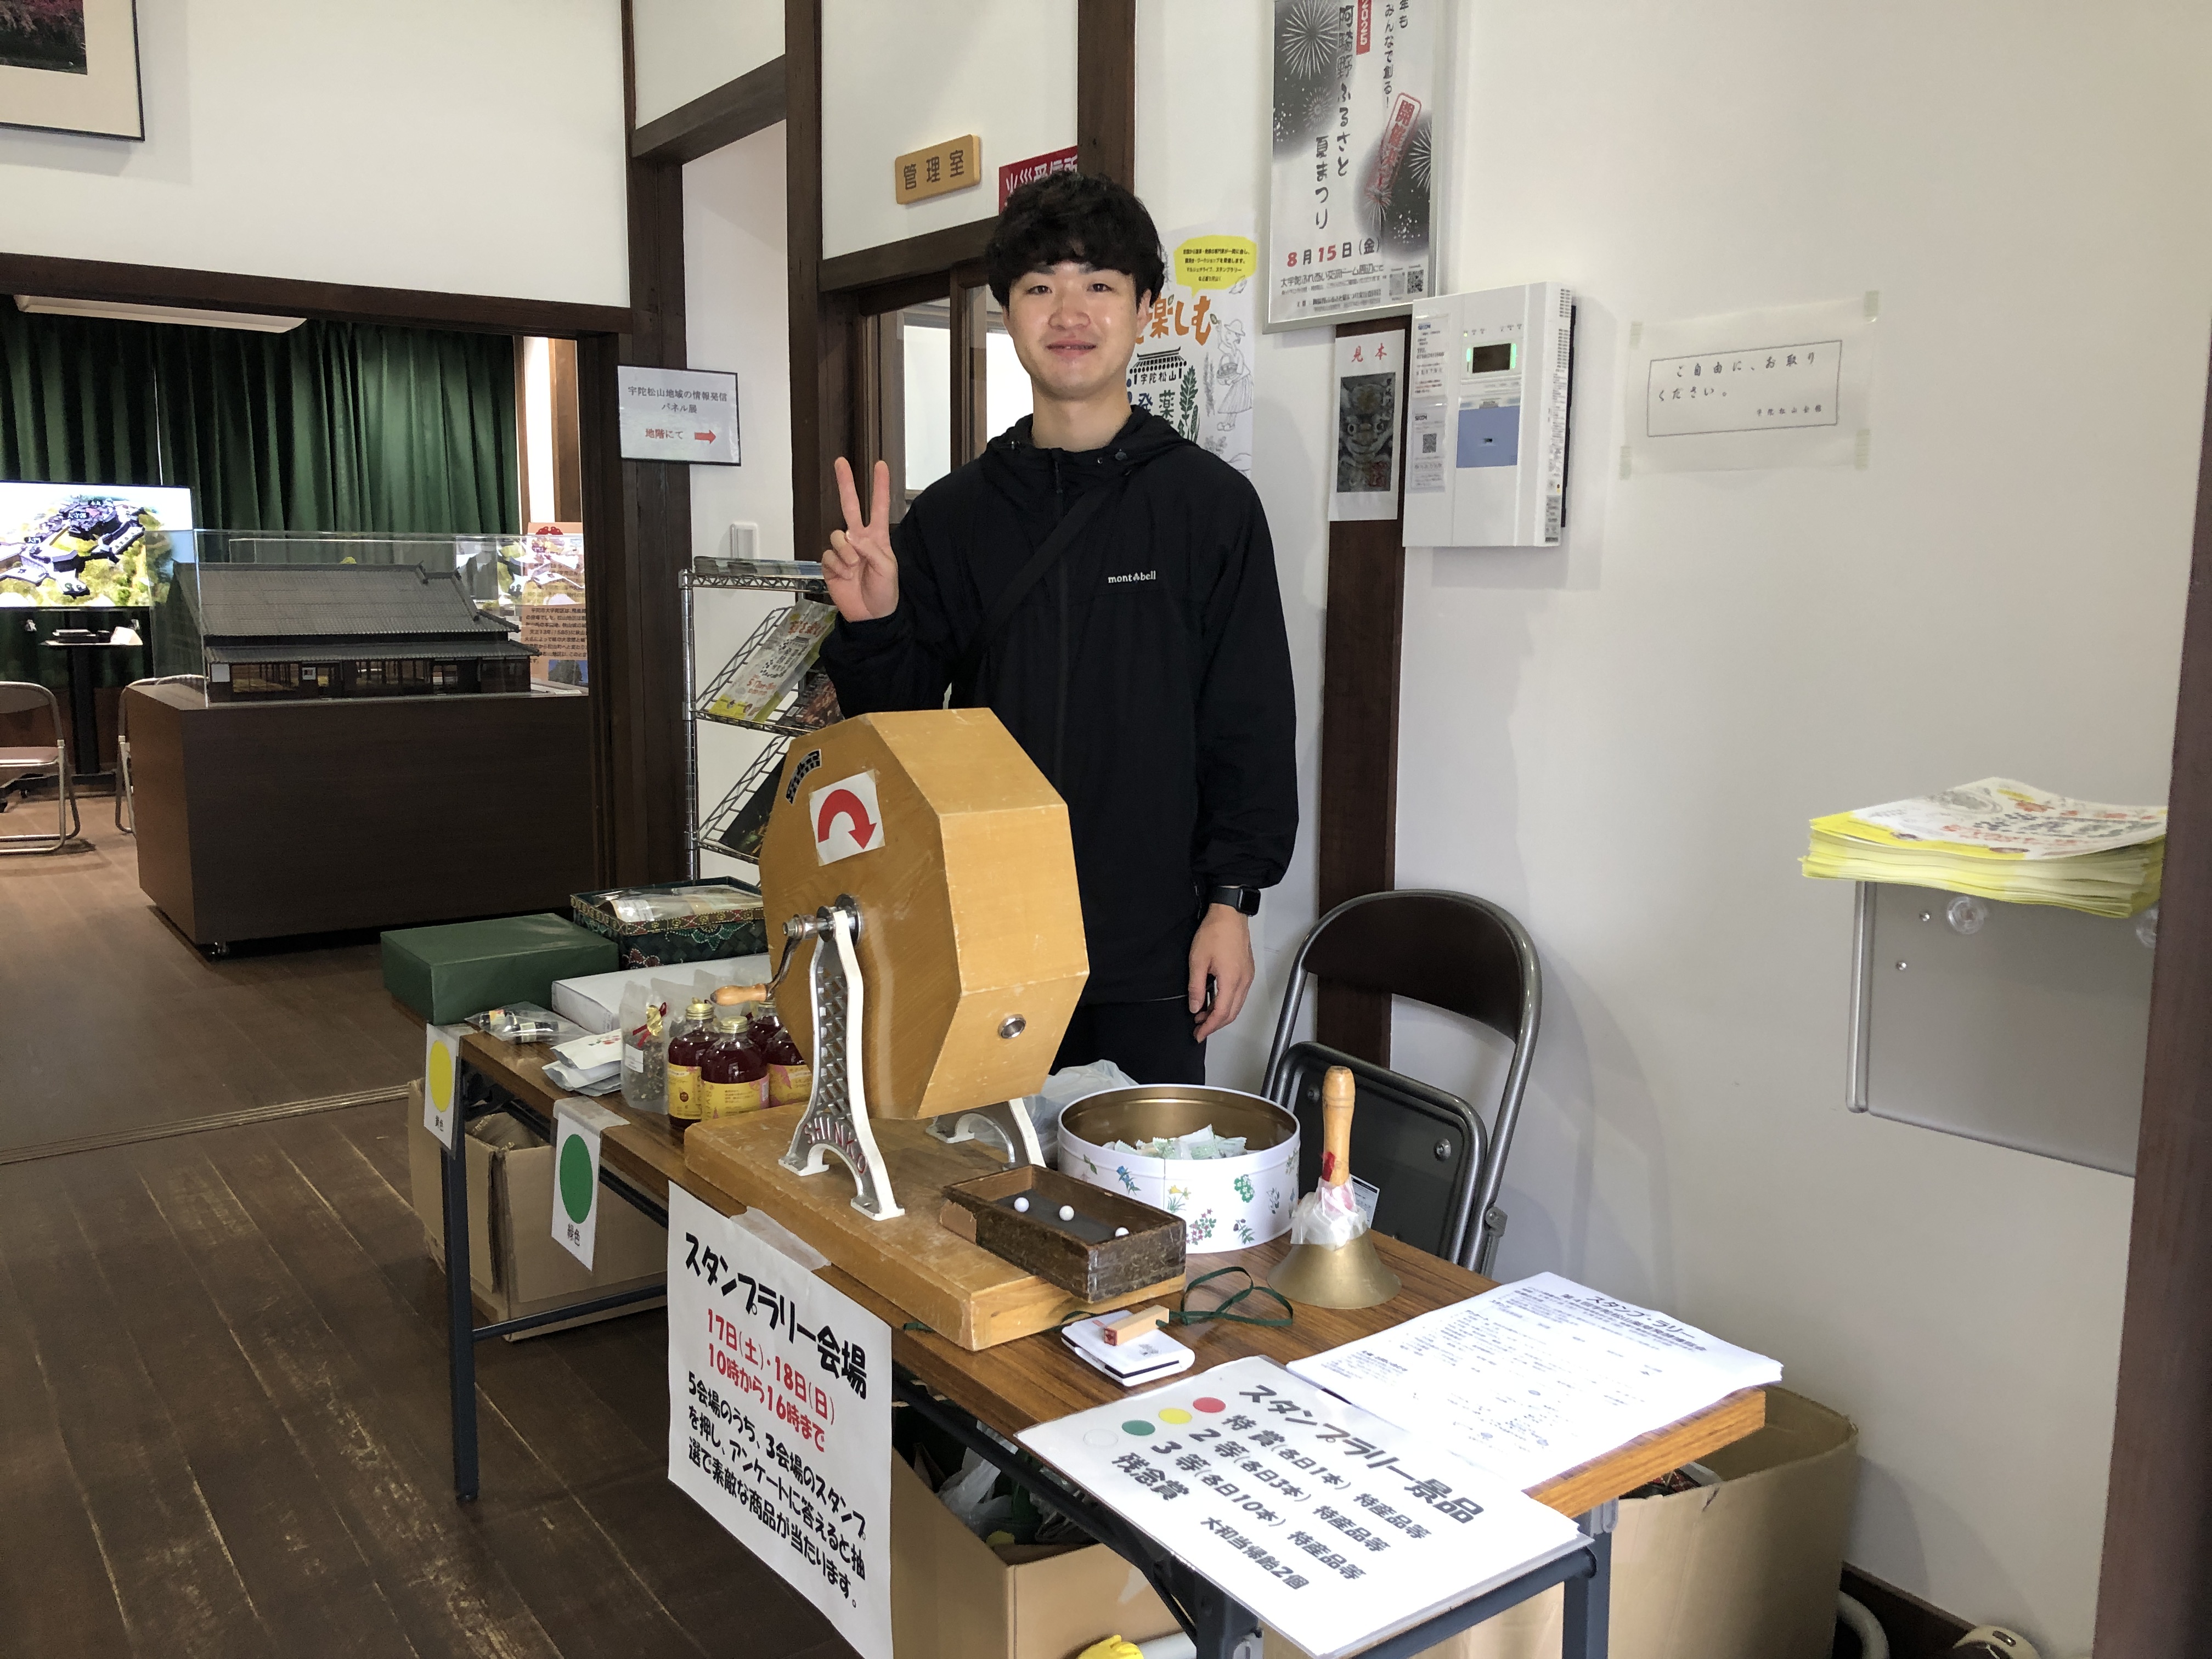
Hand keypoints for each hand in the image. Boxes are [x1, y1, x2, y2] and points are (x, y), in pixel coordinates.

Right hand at [822, 457, 899, 621]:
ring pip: (836, 536)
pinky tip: (845, 575)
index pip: (878, 507)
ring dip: (845, 552)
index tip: (880, 465)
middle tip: (840, 462)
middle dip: (846, 484)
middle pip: (850, 506)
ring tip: (854, 567)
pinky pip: (828, 555)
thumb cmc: (885, 593)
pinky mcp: (831, 564)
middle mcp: (859, 540)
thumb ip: (872, 550)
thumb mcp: (888, 570)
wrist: (870, 616)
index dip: (880, 487)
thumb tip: (851, 536)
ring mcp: (844, 551)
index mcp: (878, 538)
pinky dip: (837, 566)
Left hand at [1188, 904, 1255, 1041]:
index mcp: (1231, 981)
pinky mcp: (1247, 971)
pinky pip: (1239, 994)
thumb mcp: (1197, 960)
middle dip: (1215, 1024)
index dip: (1209, 1027)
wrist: (1229, 914)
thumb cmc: (1215, 932)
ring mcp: (1248, 976)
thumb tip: (1195, 1007)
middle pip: (1231, 1013)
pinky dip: (1227, 1002)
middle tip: (1199, 1028)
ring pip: (1236, 1005)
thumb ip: (1196, 987)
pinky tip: (1214, 1000)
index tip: (1198, 1034)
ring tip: (1202, 1015)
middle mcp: (1243, 981)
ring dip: (1220, 1013)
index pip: (1221, 1014)